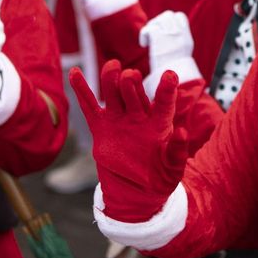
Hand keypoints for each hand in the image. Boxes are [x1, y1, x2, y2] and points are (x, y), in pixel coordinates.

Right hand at [69, 61, 187, 222]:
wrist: (137, 191)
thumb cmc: (160, 177)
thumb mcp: (173, 168)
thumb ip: (177, 151)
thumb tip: (182, 132)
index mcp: (159, 123)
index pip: (164, 103)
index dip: (166, 90)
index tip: (170, 75)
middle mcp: (139, 116)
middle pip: (134, 93)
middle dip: (132, 83)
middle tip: (130, 76)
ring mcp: (119, 119)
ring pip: (113, 94)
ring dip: (111, 79)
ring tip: (113, 66)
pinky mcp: (101, 127)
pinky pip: (90, 107)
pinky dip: (82, 90)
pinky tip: (75, 72)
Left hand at [139, 11, 200, 96]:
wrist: (173, 81)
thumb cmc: (174, 75)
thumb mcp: (180, 57)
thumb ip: (176, 44)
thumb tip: (167, 41)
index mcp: (187, 39)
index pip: (180, 17)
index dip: (170, 21)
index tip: (164, 33)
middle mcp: (180, 34)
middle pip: (167, 15)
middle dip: (158, 23)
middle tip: (154, 37)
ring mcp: (169, 35)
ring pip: (158, 20)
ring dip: (151, 27)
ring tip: (150, 41)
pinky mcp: (158, 37)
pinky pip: (149, 29)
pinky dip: (144, 36)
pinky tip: (144, 45)